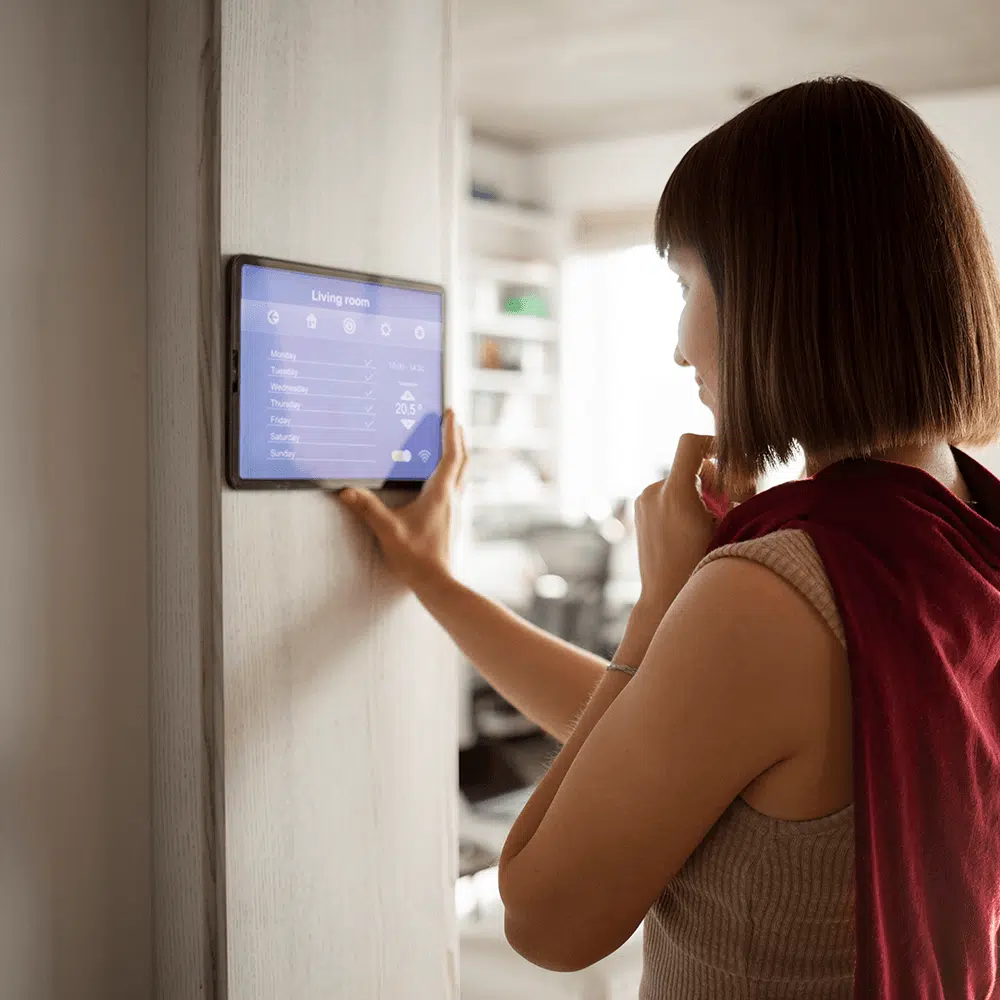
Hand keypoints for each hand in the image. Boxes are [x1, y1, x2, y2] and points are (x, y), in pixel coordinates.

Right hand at [335, 410, 467, 588]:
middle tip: (453, 421)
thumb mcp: (388, 530)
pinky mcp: (453, 520)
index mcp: (440, 493)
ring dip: (459, 455)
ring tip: (452, 443)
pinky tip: (443, 480)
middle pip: (463, 460)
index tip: (450, 412)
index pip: (450, 454)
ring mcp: (456, 509)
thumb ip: (367, 509)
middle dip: (458, 438)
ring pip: (463, 474)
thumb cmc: (416, 557)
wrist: (437, 583)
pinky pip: (458, 488)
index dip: (450, 432)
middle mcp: (453, 498)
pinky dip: (454, 474)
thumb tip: (346, 491)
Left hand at [617, 434, 744, 664]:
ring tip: (711, 521)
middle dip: (711, 477)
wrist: (665, 598)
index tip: (728, 456)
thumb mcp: (726, 529)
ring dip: (698, 491)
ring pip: (679, 480)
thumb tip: (742, 475)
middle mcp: (653, 492)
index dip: (712, 442)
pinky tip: (693, 527)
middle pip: (689, 464)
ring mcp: (643, 501)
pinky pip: (667, 494)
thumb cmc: (701, 567)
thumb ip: (731, 497)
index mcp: (674, 493)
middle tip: (729, 501)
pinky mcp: (639, 511)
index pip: (690, 443)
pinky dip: (683, 501)